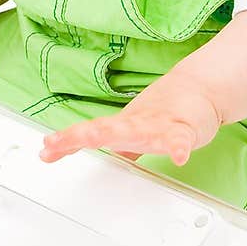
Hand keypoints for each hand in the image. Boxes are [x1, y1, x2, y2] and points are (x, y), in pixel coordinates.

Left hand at [38, 76, 220, 165]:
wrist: (200, 89)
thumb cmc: (168, 112)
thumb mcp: (136, 131)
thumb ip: (118, 145)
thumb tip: (101, 155)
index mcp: (124, 126)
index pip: (90, 134)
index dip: (67, 141)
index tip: (45, 150)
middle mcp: (137, 123)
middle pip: (104, 130)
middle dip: (79, 135)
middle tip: (55, 143)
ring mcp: (160, 124)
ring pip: (136, 130)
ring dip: (115, 133)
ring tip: (95, 137)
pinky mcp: (185, 128)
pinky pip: (180, 139)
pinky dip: (179, 147)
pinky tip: (178, 156)